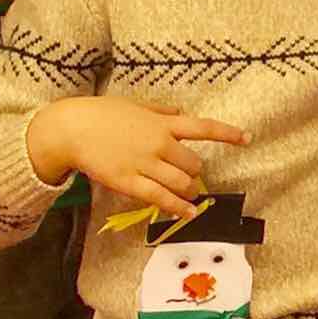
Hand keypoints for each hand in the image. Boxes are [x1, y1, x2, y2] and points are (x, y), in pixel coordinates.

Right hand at [26, 95, 249, 216]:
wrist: (71, 129)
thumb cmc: (99, 113)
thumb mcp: (132, 104)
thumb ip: (158, 109)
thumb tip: (178, 112)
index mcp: (161, 122)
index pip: (202, 127)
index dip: (227, 133)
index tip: (246, 138)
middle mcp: (159, 143)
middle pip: (193, 165)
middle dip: (193, 172)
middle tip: (186, 175)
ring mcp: (146, 164)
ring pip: (182, 184)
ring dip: (188, 191)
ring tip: (186, 193)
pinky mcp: (131, 183)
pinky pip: (162, 199)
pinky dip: (179, 209)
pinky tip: (188, 214)